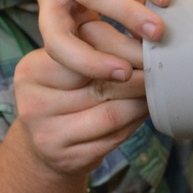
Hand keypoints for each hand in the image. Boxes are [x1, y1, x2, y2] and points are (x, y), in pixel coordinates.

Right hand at [15, 20, 148, 175]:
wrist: (45, 140)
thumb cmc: (64, 91)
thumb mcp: (68, 62)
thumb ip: (94, 46)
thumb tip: (144, 35)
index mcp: (32, 70)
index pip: (85, 54)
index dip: (123, 49)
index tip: (147, 46)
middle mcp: (33, 103)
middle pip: (101, 85)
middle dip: (139, 77)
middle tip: (160, 69)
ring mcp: (47, 134)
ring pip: (112, 114)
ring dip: (140, 102)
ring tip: (155, 90)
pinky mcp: (67, 157)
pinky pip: (113, 138)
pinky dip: (135, 123)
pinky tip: (142, 112)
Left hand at [37, 0, 170, 80]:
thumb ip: (119, 18)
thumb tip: (154, 53)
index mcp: (53, 8)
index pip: (56, 46)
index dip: (83, 64)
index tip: (121, 75)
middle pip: (63, 30)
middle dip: (99, 52)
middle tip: (138, 67)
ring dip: (126, 14)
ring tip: (160, 30)